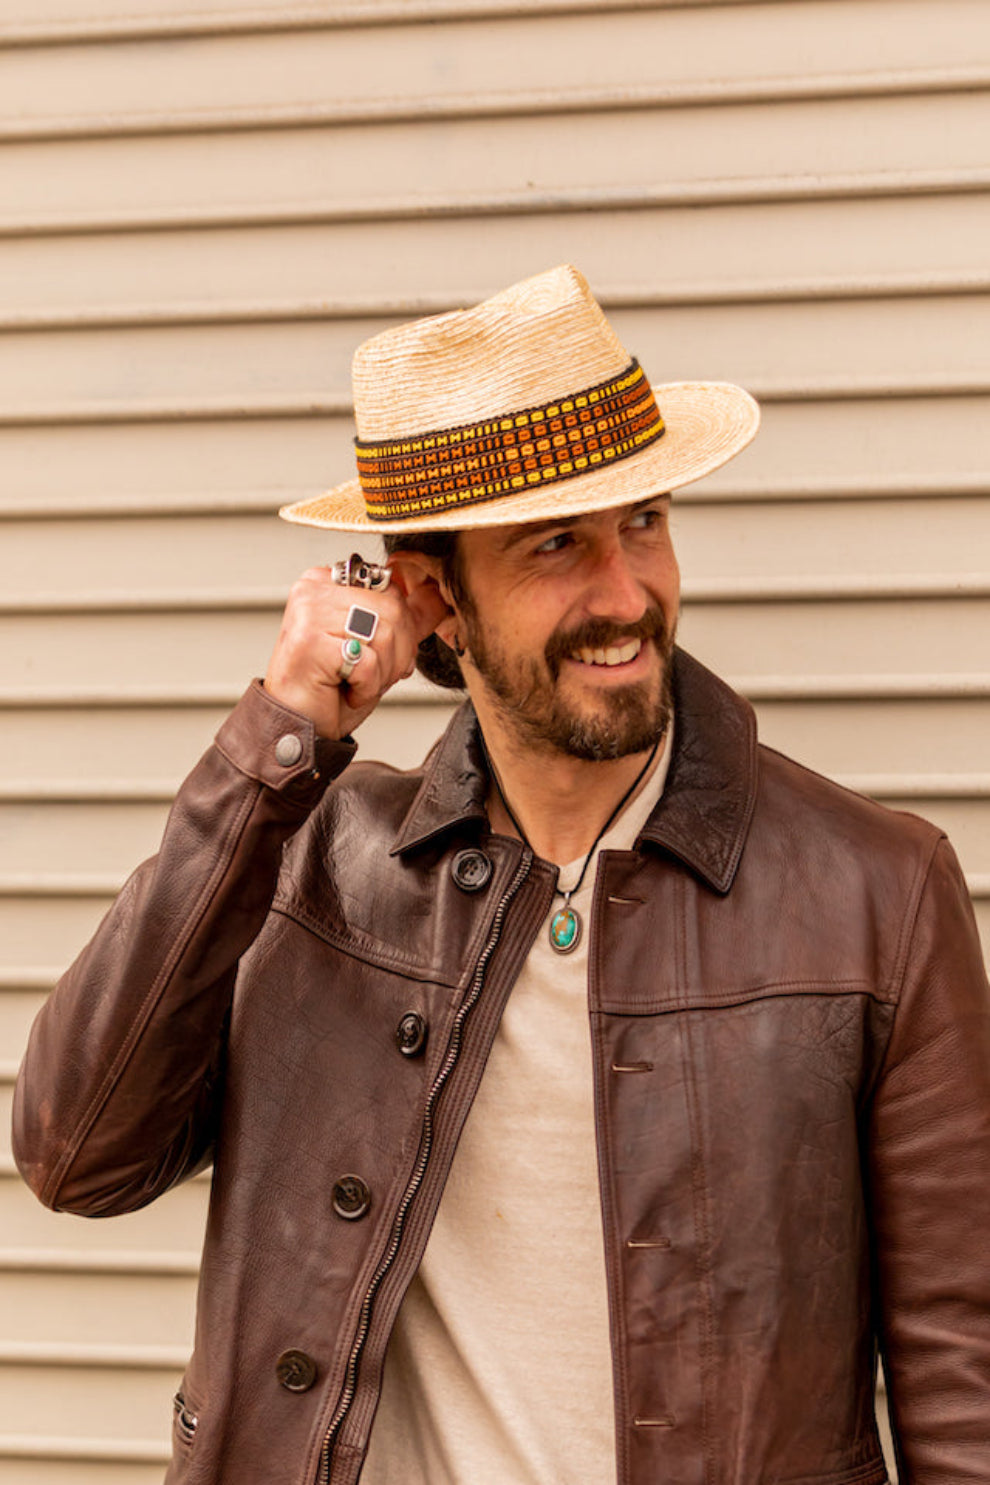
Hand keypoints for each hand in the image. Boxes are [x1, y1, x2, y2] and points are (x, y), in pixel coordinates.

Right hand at [263, 557, 449, 738]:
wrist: (302, 726)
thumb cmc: (332, 688)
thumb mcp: (378, 647)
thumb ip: (407, 616)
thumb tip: (437, 592)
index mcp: (327, 581)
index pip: (391, 590)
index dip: (399, 631)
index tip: (377, 655)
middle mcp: (313, 589)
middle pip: (392, 610)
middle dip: (394, 654)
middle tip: (369, 674)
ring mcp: (308, 612)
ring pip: (383, 633)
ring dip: (380, 672)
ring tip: (355, 683)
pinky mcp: (308, 640)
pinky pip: (366, 659)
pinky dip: (366, 686)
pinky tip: (346, 690)